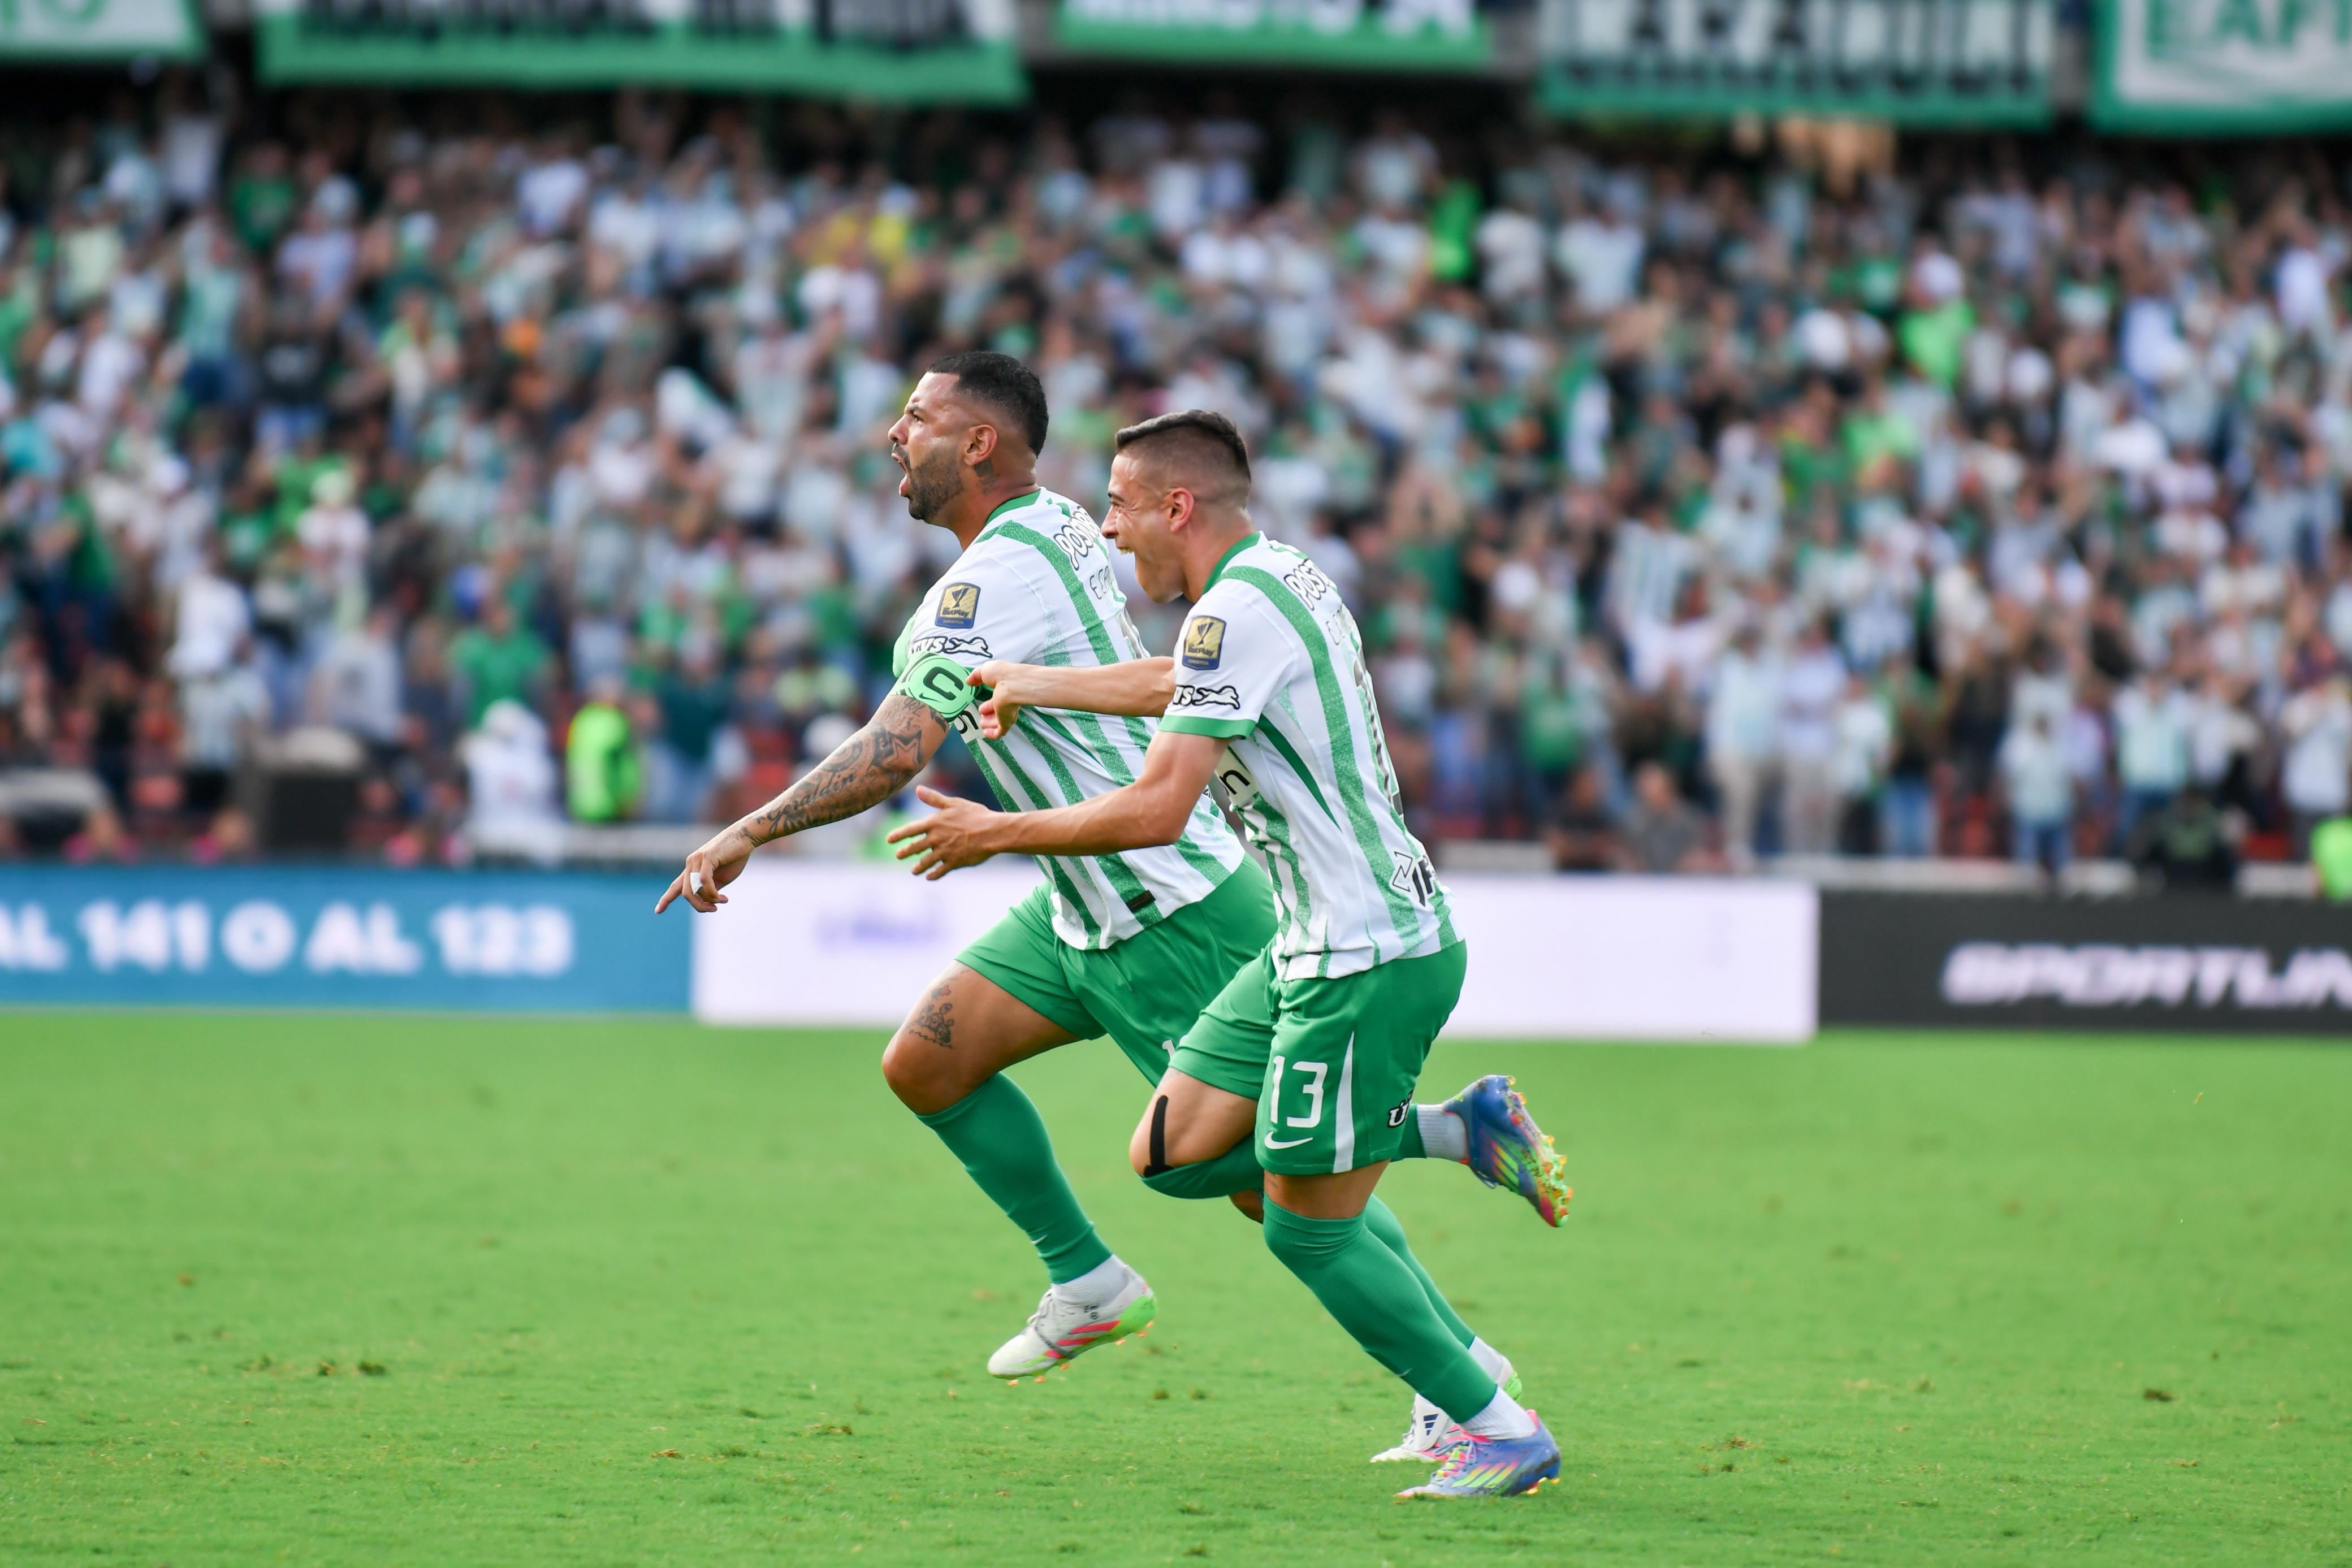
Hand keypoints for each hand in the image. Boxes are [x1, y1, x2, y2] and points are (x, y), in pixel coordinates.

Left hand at [655, 823, 755, 912]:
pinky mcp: (706, 857)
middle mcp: (690, 863)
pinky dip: (712, 893)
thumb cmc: (734, 857)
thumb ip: (711, 889)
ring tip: (721, 901)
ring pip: (693, 889)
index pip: (676, 886)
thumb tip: (706, 902)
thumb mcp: (721, 879)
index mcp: (692, 869)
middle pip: (685, 893)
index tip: (657, 911)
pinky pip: (703, 881)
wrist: (745, 837)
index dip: (666, 899)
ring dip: (707, 901)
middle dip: (699, 906)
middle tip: (713, 909)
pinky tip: (722, 897)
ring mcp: (696, 859)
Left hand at [885, 784, 1004, 879]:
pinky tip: (929, 877)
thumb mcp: (954, 803)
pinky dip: (934, 875)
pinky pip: (940, 871)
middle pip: (915, 848)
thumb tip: (917, 789)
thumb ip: (934, 798)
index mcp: (934, 823)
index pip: (910, 830)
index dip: (898, 835)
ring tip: (913, 871)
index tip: (889, 840)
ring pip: (926, 862)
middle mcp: (936, 839)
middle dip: (905, 852)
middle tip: (898, 856)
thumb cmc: (975, 815)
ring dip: (918, 867)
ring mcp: (944, 852)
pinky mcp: (954, 862)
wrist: (992, 832)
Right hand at [970, 660, 1024, 739]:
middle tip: (981, 713)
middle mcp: (1008, 700)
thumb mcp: (985, 670)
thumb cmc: (1003, 674)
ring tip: (981, 723)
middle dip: (989, 713)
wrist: (1012, 685)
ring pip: (999, 721)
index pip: (997, 697)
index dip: (989, 702)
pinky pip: (999, 731)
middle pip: (999, 710)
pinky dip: (992, 734)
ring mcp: (1008, 712)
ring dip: (989, 723)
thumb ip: (976, 676)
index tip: (982, 704)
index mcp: (1005, 688)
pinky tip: (986, 733)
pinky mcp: (1006, 722)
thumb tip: (969, 680)